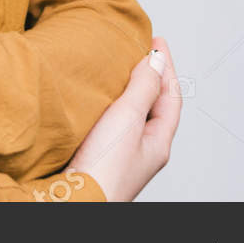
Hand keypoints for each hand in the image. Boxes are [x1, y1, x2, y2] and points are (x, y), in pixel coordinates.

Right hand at [66, 35, 181, 200]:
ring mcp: (121, 154)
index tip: (157, 41)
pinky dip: (110, 104)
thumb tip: (155, 60)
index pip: (171, 96)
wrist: (73, 201)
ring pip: (132, 115)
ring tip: (118, 68)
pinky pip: (112, 123)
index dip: (166, 66)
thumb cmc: (104, 170)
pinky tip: (96, 99)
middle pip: (153, 105)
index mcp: (158, 142)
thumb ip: (143, 87)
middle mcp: (142, 149)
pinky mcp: (98, 156)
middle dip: (149, 75)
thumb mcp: (128, 118)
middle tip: (139, 50)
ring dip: (128, 89)